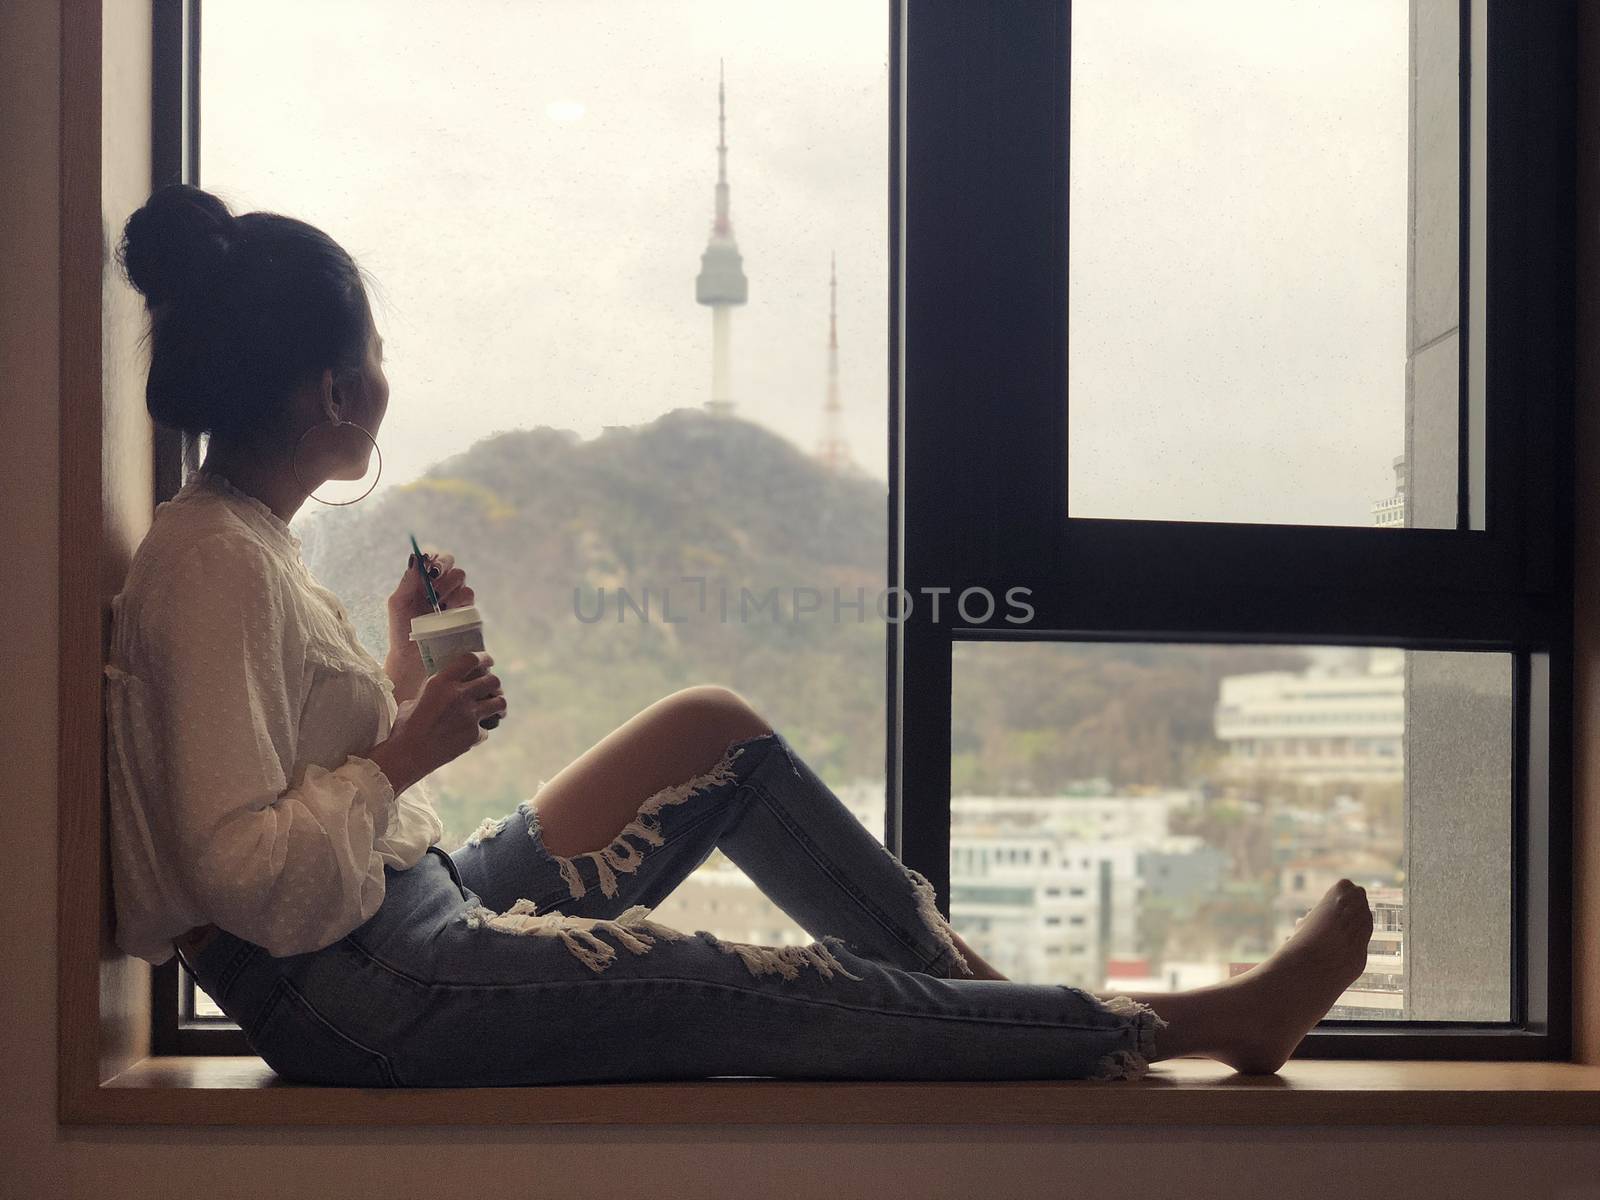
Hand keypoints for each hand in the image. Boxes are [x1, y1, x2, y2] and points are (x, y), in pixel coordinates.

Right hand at [374, 651, 506, 788]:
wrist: (406, 755)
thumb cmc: (406, 726)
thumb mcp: (416, 699)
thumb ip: (435, 690)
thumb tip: (444, 686)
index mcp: (442, 682)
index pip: (472, 659)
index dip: (484, 658)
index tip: (488, 661)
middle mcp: (459, 695)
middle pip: (492, 680)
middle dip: (495, 683)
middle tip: (492, 688)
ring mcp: (469, 716)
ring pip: (499, 702)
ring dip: (498, 705)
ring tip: (495, 709)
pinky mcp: (473, 735)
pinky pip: (486, 729)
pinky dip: (480, 732)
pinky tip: (471, 735)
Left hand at [384, 550, 477, 700]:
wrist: (412, 658)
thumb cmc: (402, 630)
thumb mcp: (398, 603)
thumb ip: (407, 580)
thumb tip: (416, 556)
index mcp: (423, 582)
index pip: (433, 559)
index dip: (434, 558)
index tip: (428, 566)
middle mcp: (440, 587)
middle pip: (451, 564)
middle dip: (443, 568)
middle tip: (433, 582)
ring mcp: (454, 599)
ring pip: (461, 578)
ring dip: (448, 585)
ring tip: (436, 602)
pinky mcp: (464, 612)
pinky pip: (469, 595)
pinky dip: (458, 599)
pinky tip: (446, 610)